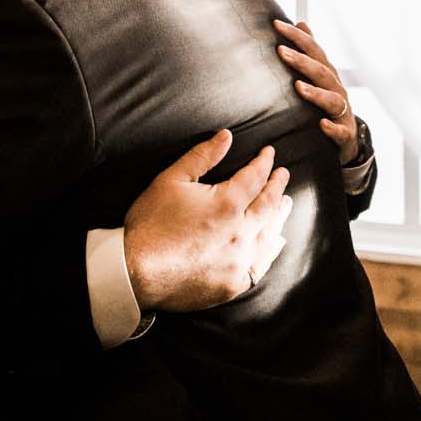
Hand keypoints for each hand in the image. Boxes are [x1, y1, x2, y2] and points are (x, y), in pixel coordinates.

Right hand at [123, 130, 291, 312]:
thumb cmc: (150, 223)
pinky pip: (260, 266)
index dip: (264, 163)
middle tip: (283, 175)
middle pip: (268, 205)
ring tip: (286, 204)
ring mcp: (238, 262)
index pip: (255, 177)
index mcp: (228, 204)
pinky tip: (274, 243)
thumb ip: (202, 156)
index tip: (269, 154)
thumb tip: (227, 136)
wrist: (135, 272)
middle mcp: (241, 233)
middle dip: (276, 187)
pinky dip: (270, 251)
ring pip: (268, 235)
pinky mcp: (232, 284)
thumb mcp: (171, 180)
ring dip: (279, 217)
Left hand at [275, 19, 358, 164]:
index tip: (277, 24)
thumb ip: (311, 51)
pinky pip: (340, 131)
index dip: (297, 37)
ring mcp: (342, 111)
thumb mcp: (320, 75)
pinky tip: (322, 125)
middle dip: (302, 61)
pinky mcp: (344, 133)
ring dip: (316, 93)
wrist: (349, 137)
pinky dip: (332, 128)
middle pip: (321, 71)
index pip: (314, 50)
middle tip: (281, 51)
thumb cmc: (328, 102)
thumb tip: (301, 22)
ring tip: (298, 87)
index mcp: (328, 73)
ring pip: (332, 99)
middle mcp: (336, 88)